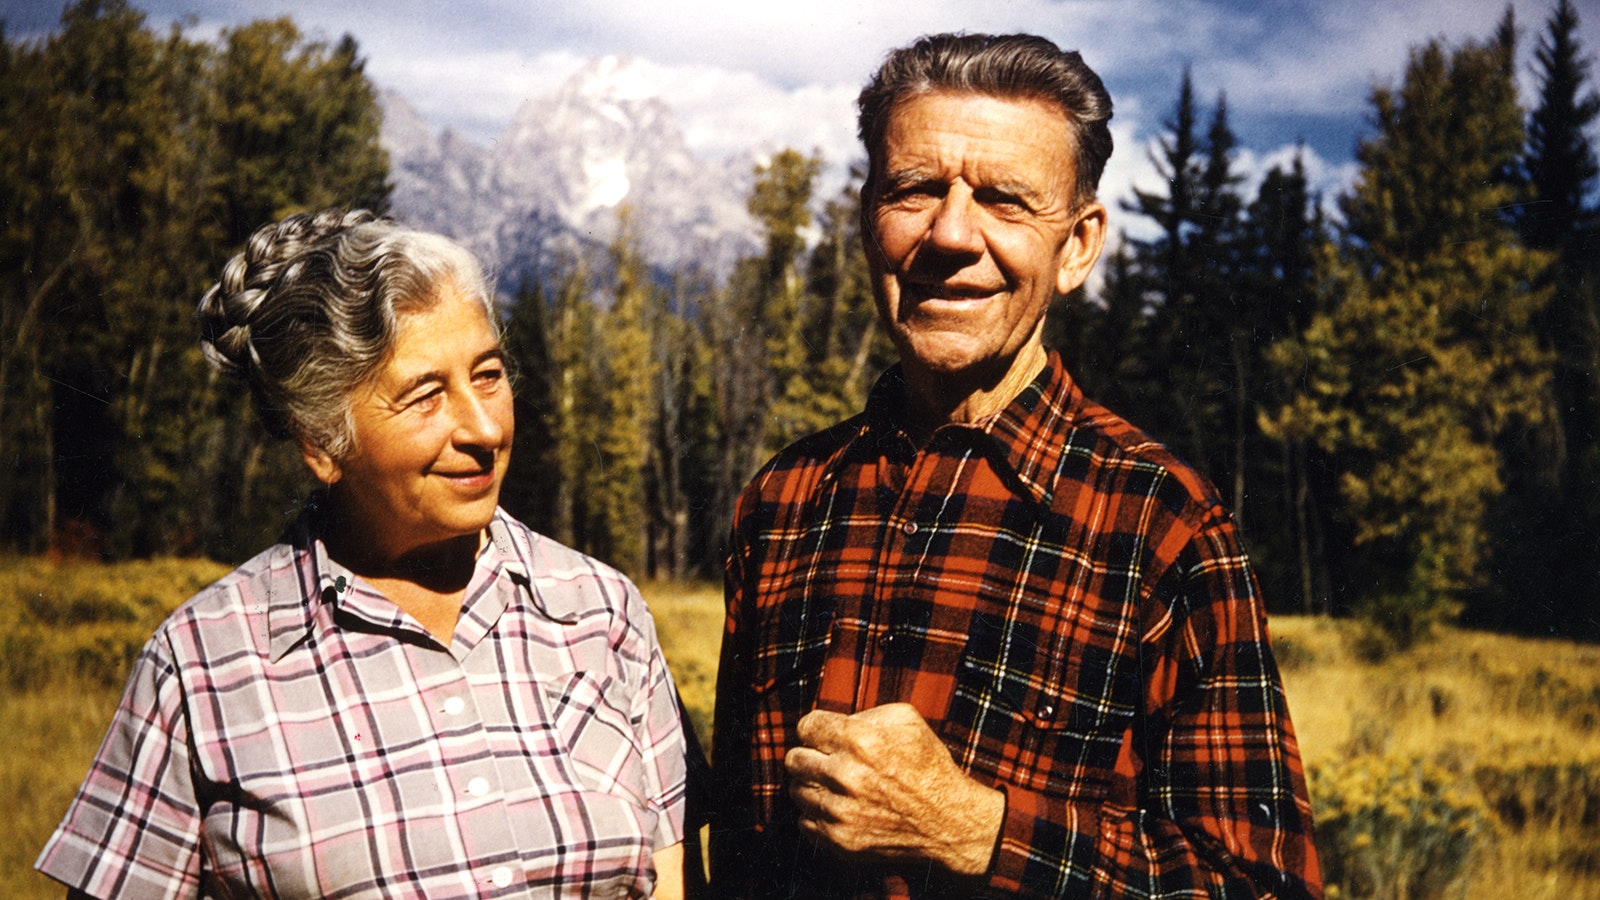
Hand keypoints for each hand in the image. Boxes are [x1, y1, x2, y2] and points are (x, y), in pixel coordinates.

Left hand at [784, 703, 1004, 875]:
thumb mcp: (906, 721)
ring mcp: (841, 813)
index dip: (816, 729)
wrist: (949, 823)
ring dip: (812, 785)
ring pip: (796, 791)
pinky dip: (818, 814)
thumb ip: (863, 715)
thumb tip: (832, 724)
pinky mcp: (840, 841)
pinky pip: (805, 822)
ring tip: (836, 785)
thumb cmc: (929, 767)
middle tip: (826, 760)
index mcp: (860, 741)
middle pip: (793, 759)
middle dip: (808, 755)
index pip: (806, 727)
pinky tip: (840, 808)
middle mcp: (845, 776)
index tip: (825, 736)